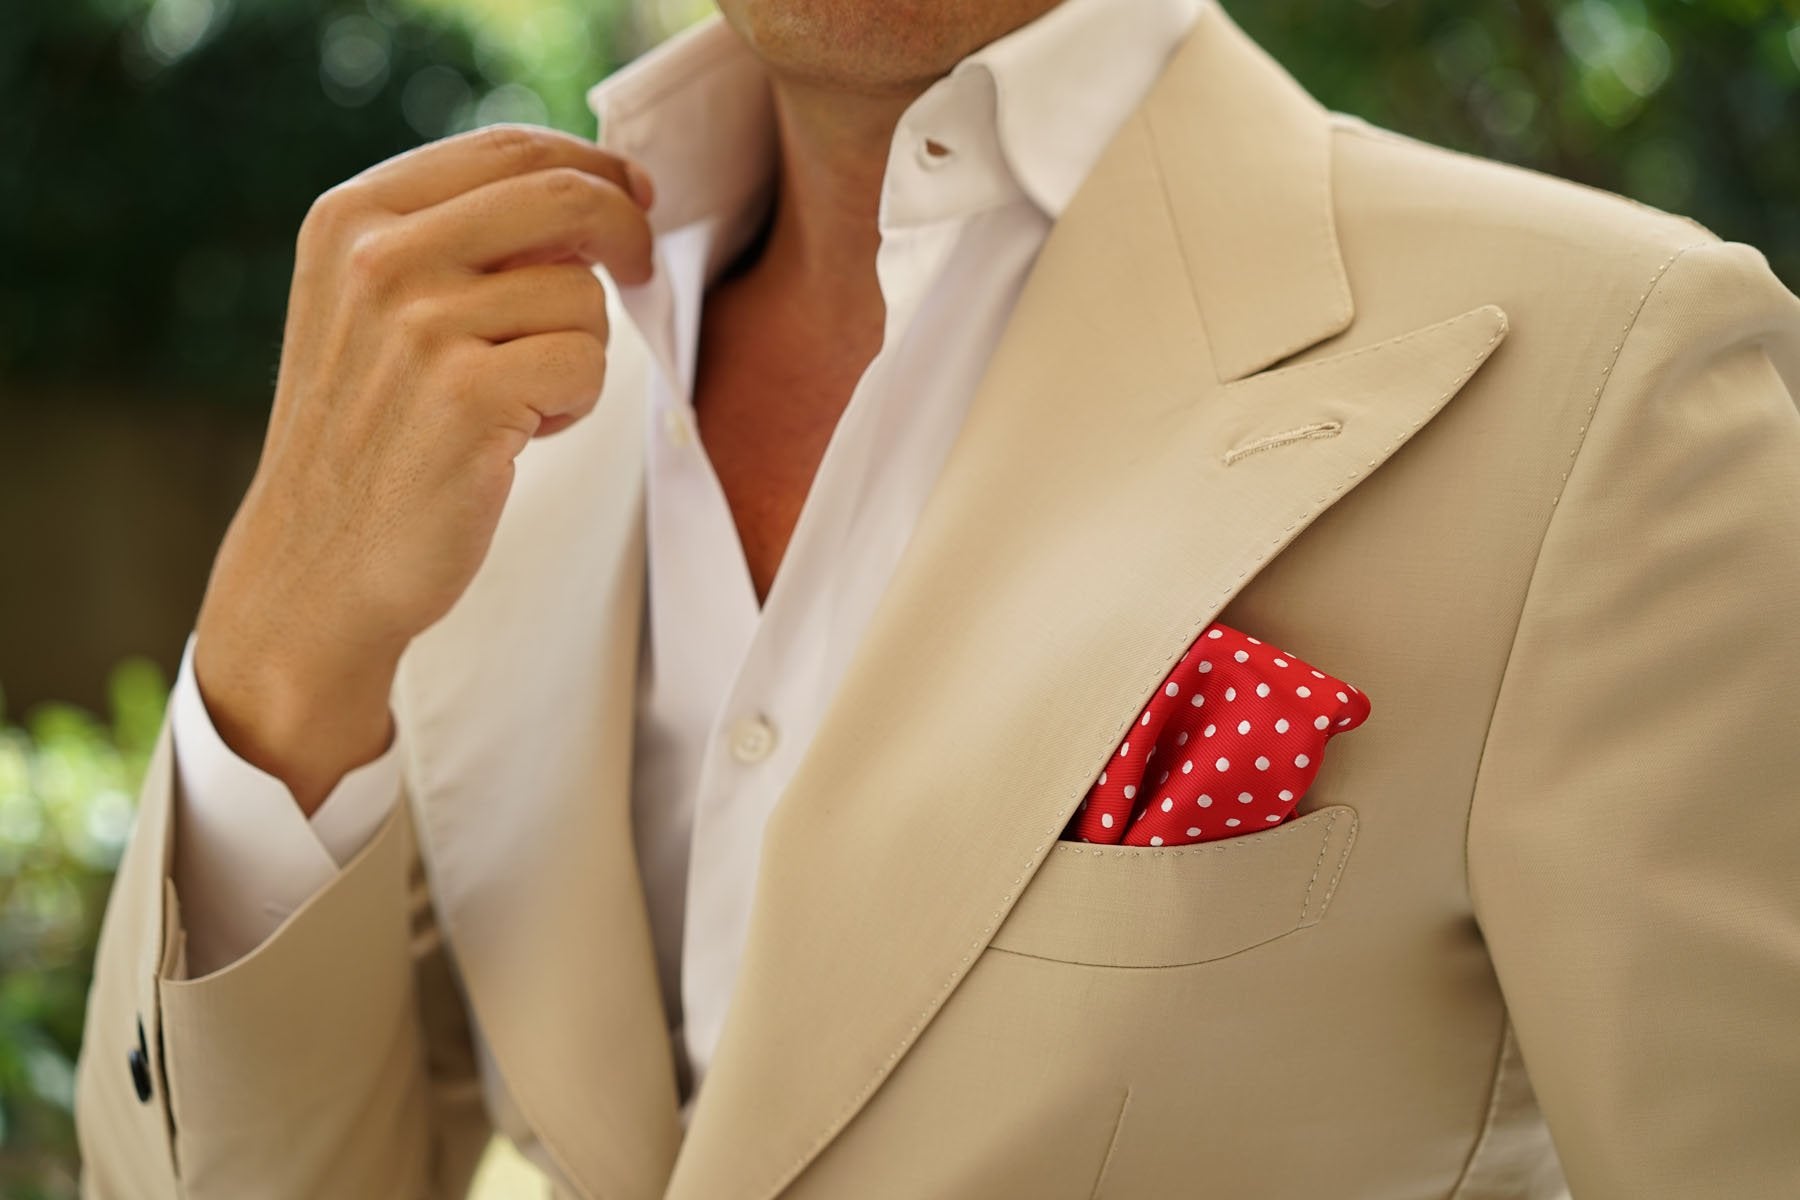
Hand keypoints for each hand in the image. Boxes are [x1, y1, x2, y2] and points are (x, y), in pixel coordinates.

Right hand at [192, 123, 655, 814]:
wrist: (317, 567)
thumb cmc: (371, 438)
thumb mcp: (377, 309)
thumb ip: (460, 239)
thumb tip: (594, 194)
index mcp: (352, 216)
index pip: (507, 148)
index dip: (593, 165)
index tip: (636, 195)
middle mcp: (378, 256)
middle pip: (563, 196)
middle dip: (626, 230)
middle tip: (642, 270)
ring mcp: (419, 324)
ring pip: (584, 294)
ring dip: (576, 352)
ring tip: (515, 400)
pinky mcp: (468, 393)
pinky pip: (587, 364)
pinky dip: (573, 405)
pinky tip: (518, 436)